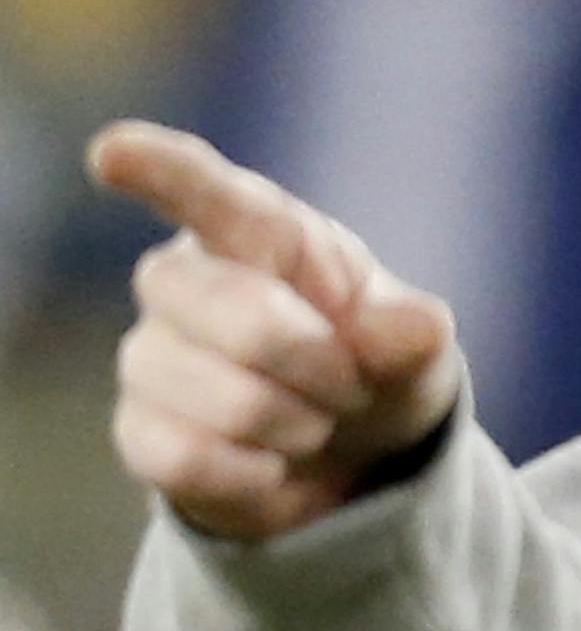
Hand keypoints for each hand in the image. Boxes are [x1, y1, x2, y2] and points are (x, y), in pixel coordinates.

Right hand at [89, 120, 463, 539]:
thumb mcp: (414, 347)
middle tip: (350, 386)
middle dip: (319, 366)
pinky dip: (253, 477)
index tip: (113, 153)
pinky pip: (187, 459)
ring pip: (224, 400)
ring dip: (297, 426)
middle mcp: (185, 281)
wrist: (348, 452)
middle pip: (238, 316)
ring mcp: (152, 354)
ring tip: (314, 424)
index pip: (203, 190)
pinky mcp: (139, 431)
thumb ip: (414, 331)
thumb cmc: (371, 364)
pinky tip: (271, 467)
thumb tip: (417, 327)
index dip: (158, 168)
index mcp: (257, 232)